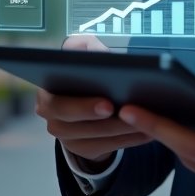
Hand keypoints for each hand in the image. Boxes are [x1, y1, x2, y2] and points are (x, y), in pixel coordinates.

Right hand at [35, 34, 149, 164]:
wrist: (86, 95)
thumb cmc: (86, 70)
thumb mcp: (83, 52)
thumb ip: (85, 46)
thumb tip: (96, 53)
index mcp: (47, 94)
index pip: (57, 104)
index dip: (82, 107)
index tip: (108, 103)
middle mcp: (52, 119)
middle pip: (76, 127)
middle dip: (106, 122)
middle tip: (131, 115)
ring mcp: (67, 138)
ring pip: (96, 138)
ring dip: (123, 131)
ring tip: (147, 122)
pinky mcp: (84, 149)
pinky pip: (108, 147)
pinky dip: (129, 140)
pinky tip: (148, 131)